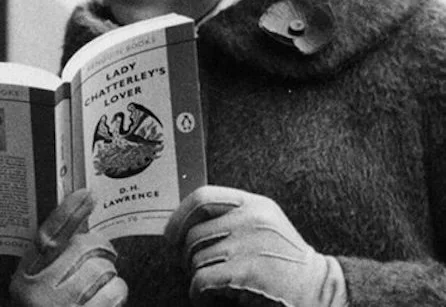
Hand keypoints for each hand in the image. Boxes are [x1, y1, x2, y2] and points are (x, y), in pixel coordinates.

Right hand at [10, 189, 126, 306]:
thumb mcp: (35, 290)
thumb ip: (49, 263)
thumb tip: (76, 221)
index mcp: (23, 280)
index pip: (46, 237)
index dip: (67, 213)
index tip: (86, 195)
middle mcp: (39, 295)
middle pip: (81, 249)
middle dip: (101, 248)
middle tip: (106, 254)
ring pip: (102, 271)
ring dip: (112, 276)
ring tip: (105, 285)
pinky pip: (113, 295)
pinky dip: (117, 293)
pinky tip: (110, 298)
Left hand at [164, 185, 347, 306]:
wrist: (322, 289)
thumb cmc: (284, 260)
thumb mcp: (263, 225)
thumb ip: (230, 218)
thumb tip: (184, 224)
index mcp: (254, 204)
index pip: (202, 197)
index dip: (179, 216)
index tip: (171, 235)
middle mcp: (251, 219)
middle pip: (194, 234)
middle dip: (185, 255)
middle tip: (189, 267)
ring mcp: (249, 244)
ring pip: (196, 258)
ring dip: (194, 276)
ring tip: (206, 284)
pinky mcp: (247, 271)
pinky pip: (202, 279)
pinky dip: (197, 292)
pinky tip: (204, 297)